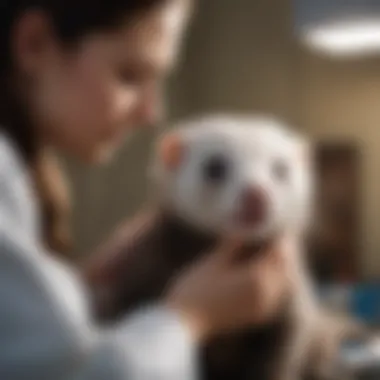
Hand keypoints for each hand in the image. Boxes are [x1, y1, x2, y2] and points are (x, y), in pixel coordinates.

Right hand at [165, 236, 292, 341]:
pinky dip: (272, 278)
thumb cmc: (195, 288)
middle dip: (281, 250)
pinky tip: (260, 269)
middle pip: (284, 267)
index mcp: (257, 279)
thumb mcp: (215, 261)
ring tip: (266, 249)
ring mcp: (263, 308)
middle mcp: (266, 295)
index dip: (278, 236)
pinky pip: (274, 293)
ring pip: (281, 281)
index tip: (275, 225)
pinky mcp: (256, 315)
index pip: (278, 252)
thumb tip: (245, 227)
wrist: (184, 322)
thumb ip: (234, 244)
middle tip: (272, 234)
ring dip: (277, 264)